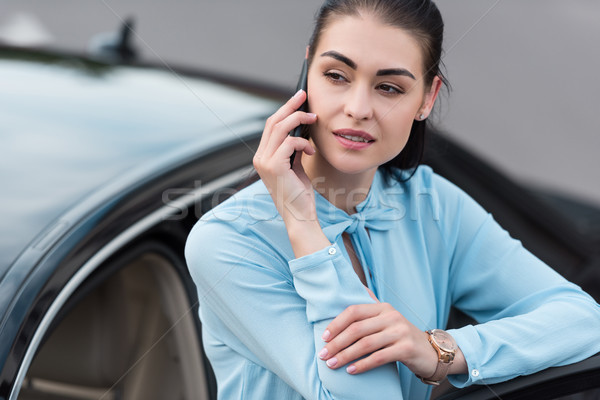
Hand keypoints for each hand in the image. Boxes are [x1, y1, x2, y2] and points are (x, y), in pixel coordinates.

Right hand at [253, 90, 317, 223]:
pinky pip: (290, 143)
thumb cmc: (299, 193)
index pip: (271, 126)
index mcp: (263, 157)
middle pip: (273, 122)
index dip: (284, 109)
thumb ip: (293, 149)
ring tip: (314, 119)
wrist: (300, 215)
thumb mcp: (295, 166)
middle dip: (290, 106)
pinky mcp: (274, 166)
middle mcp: (260, 158)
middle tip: (304, 95)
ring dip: (299, 120)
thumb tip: (300, 128)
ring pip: (280, 128)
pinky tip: (311, 151)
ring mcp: (265, 162)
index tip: (298, 98)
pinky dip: (303, 143)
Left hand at [318, 295, 438, 377]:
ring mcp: (400, 332)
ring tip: (332, 364)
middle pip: (357, 329)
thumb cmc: (401, 336)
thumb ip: (370, 310)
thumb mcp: (387, 319)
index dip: (336, 324)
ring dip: (345, 355)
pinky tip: (351, 370)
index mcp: (383, 307)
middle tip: (323, 355)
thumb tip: (355, 290)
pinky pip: (378, 357)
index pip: (354, 311)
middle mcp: (392, 316)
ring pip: (365, 344)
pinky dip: (362, 365)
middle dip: (337, 343)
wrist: (431, 351)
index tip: (324, 337)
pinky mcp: (406, 348)